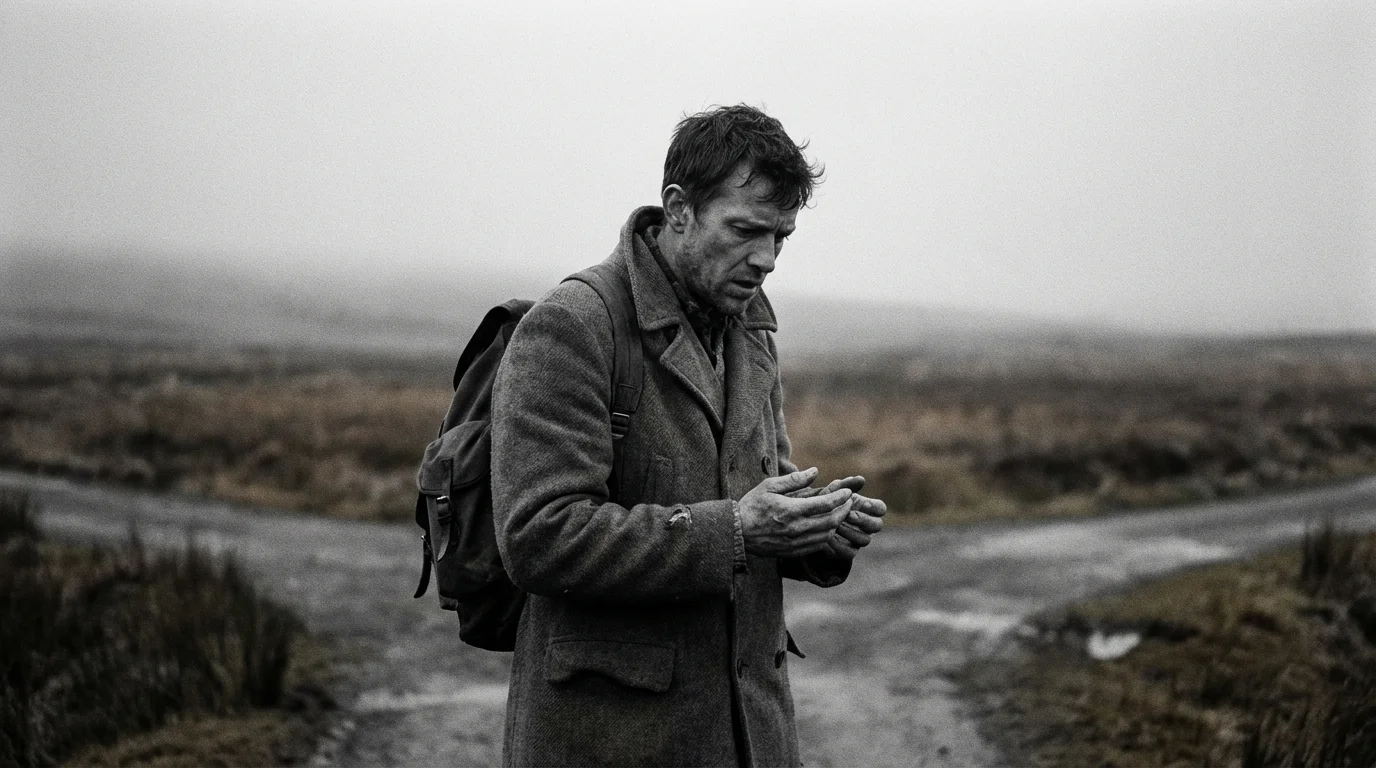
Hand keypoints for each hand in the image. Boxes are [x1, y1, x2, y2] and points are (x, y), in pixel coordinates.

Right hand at [738, 468, 854, 557]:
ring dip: (837, 524)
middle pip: (831, 521)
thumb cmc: (751, 506)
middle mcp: (796, 528)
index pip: (825, 504)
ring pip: (827, 535)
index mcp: (791, 510)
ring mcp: (796, 542)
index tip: (847, 492)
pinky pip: (818, 546)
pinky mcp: (793, 551)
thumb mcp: (769, 486)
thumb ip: (794, 479)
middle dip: (844, 510)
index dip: (840, 497)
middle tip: (849, 502)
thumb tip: (815, 472)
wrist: (737, 532)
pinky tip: (827, 528)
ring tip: (840, 514)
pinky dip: (827, 536)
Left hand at [791, 475, 886, 559]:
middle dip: (863, 519)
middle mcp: (865, 526)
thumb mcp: (828, 493)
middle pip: (877, 525)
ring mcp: (857, 540)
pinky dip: (839, 545)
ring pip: (865, 539)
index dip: (873, 506)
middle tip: (848, 514)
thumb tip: (861, 479)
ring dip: (850, 531)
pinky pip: (849, 552)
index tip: (856, 500)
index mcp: (865, 509)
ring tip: (835, 525)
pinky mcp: (846, 552)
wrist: (802, 524)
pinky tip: (827, 537)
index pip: (881, 508)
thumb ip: (843, 486)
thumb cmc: (818, 504)